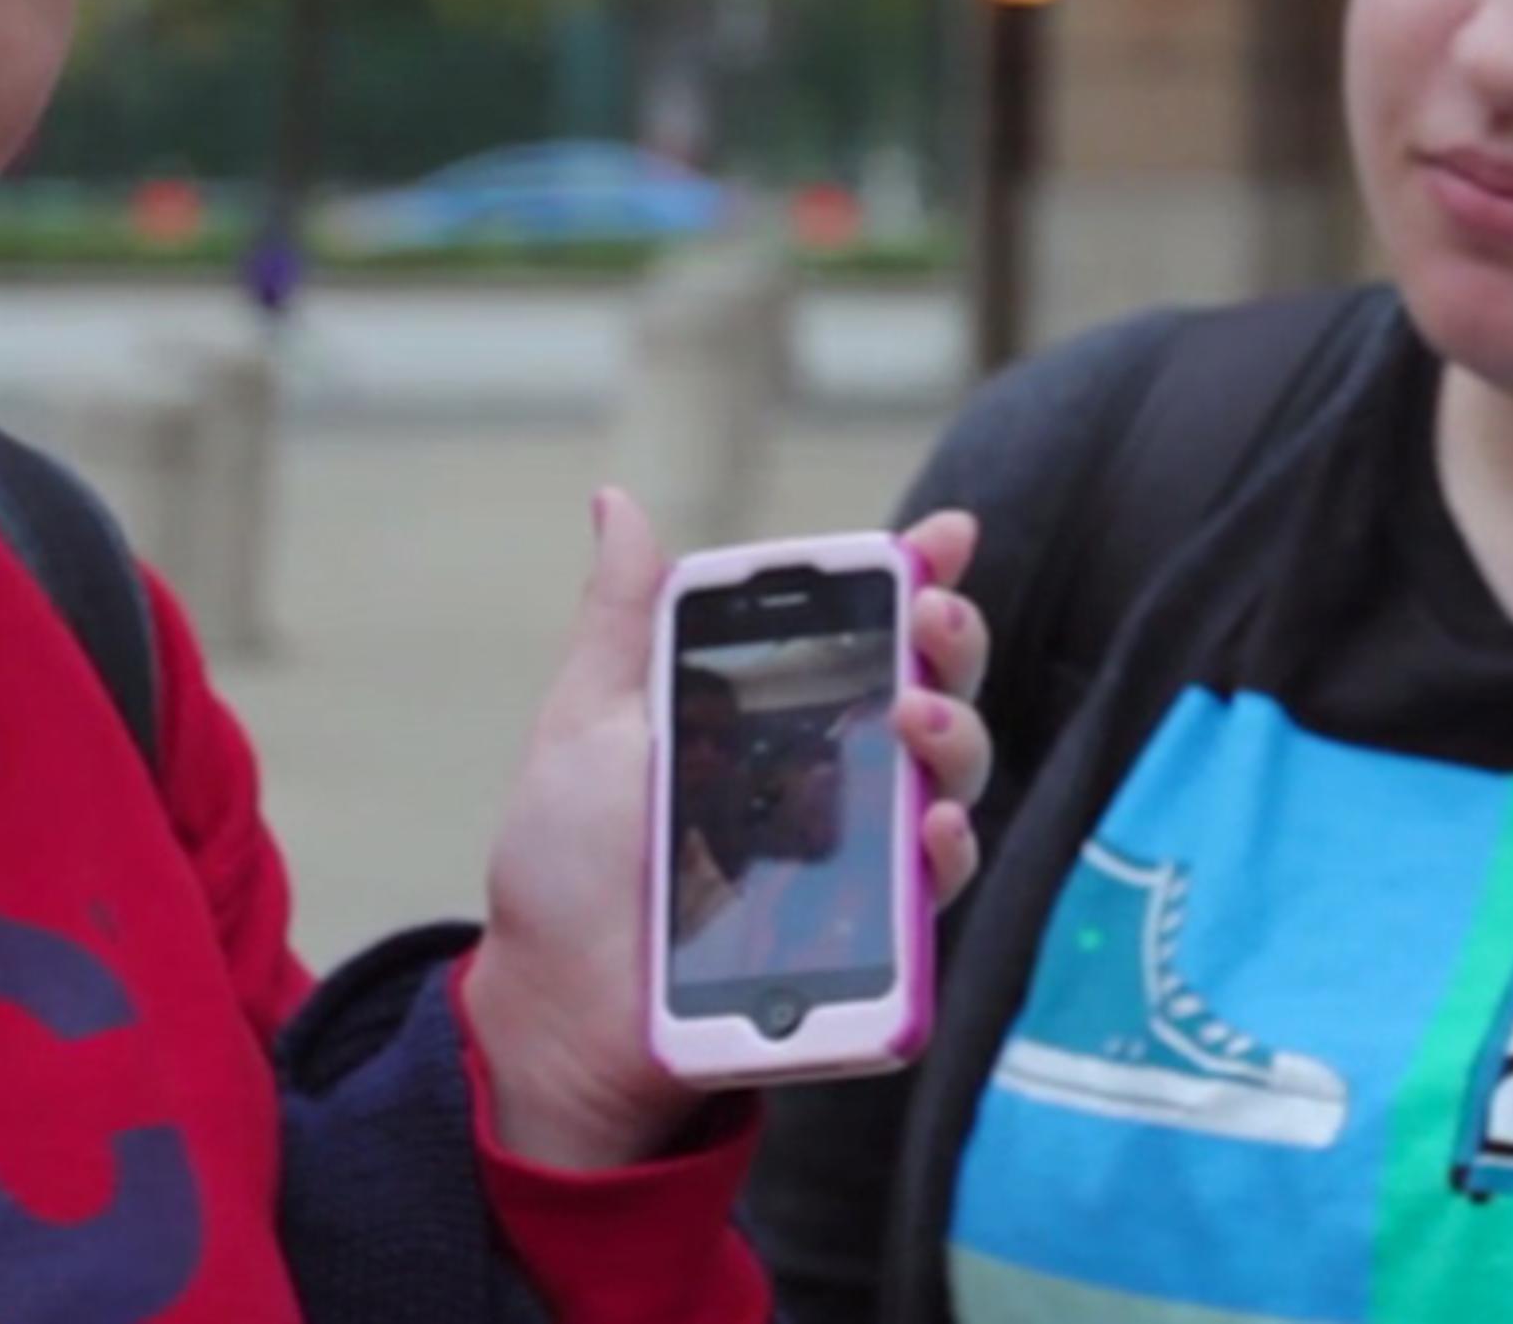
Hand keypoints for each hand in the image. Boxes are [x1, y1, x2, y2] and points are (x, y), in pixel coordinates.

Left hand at [457, 489, 992, 1170]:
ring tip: (917, 711)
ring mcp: (860, 860)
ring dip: (956, 732)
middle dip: (953, 636)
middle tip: (934, 611)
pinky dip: (947, 848)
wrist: (555, 1009)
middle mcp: (835, 778)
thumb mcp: (590, 725)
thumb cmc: (568, 870)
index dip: (915, 575)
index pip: (864, 629)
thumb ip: (627, 622)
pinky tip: (928, 824)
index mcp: (773, 715)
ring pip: (955, 781)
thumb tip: (618, 503)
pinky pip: (937, 892)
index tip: (943, 533)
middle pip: (932, 689)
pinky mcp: (872, 943)